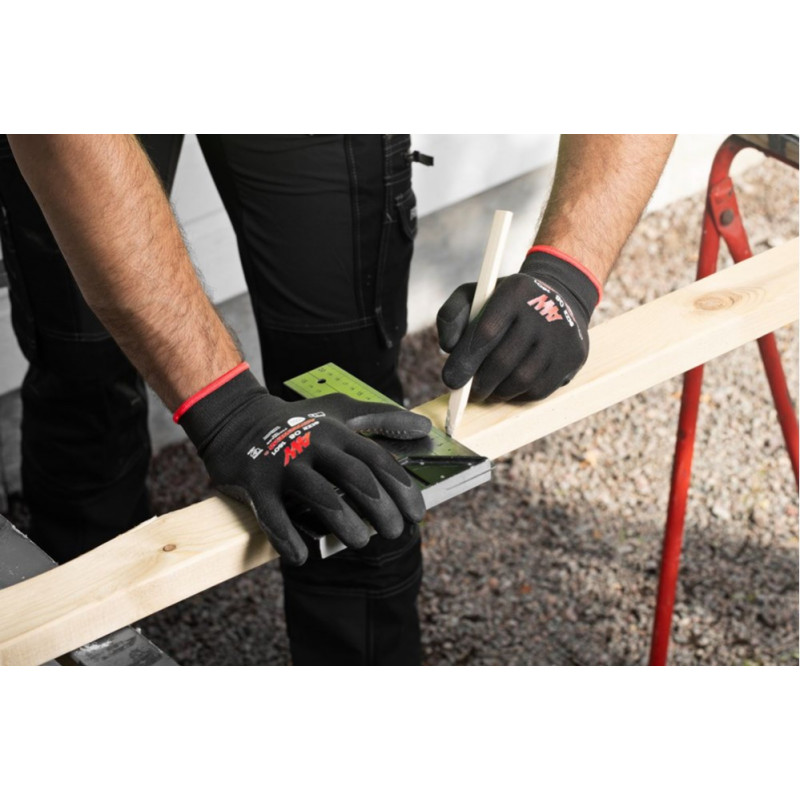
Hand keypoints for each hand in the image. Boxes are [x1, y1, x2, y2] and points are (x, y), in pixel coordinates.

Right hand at [176, 366, 430, 564]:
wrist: (236, 418)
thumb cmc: (298, 419)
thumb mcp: (340, 409)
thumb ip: (382, 418)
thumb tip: (425, 427)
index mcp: (337, 432)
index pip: (377, 460)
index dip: (401, 488)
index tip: (417, 514)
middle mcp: (314, 445)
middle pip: (355, 478)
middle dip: (381, 509)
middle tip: (394, 532)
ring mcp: (284, 464)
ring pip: (320, 496)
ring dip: (345, 523)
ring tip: (360, 542)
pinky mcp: (256, 482)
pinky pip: (273, 514)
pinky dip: (287, 538)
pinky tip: (302, 556)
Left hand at [437, 246, 600, 401]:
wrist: (561, 295)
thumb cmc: (507, 302)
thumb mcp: (476, 294)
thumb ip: (452, 315)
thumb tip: (448, 347)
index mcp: (516, 291)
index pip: (486, 332)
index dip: (464, 361)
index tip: (450, 380)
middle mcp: (543, 310)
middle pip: (503, 361)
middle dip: (479, 383)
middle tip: (468, 392)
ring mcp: (562, 335)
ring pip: (522, 379)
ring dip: (499, 392)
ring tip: (488, 389)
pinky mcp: (574, 356)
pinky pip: (540, 389)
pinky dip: (519, 395)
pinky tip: (510, 387)